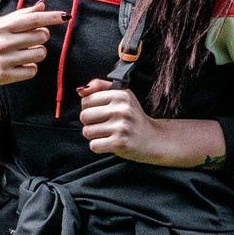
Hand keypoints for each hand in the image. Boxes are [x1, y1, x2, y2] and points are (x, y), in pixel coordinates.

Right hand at [0, 3, 66, 105]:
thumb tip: (42, 5)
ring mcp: (4, 60)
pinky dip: (30, 68)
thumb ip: (19, 16)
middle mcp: (3, 41)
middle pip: (41, 36)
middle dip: (42, 37)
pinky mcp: (5, 76)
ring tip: (26, 53)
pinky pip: (32, 70)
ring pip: (39, 54)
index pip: (33, 19)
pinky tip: (21, 65)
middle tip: (32, 39)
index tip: (65, 16)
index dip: (51, 17)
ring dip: (37, 53)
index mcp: (1, 26)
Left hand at [77, 80, 224, 167]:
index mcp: (121, 95)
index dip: (90, 108)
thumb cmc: (133, 117)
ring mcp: (121, 127)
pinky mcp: (119, 143)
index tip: (102, 112)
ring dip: (94, 135)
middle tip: (104, 125)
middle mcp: (121, 109)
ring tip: (108, 134)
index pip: (86, 100)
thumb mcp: (122, 96)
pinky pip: (93, 145)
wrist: (153, 139)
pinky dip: (99, 146)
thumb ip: (100, 87)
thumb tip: (80, 90)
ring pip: (87, 132)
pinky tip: (110, 143)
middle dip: (90, 123)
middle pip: (84, 116)